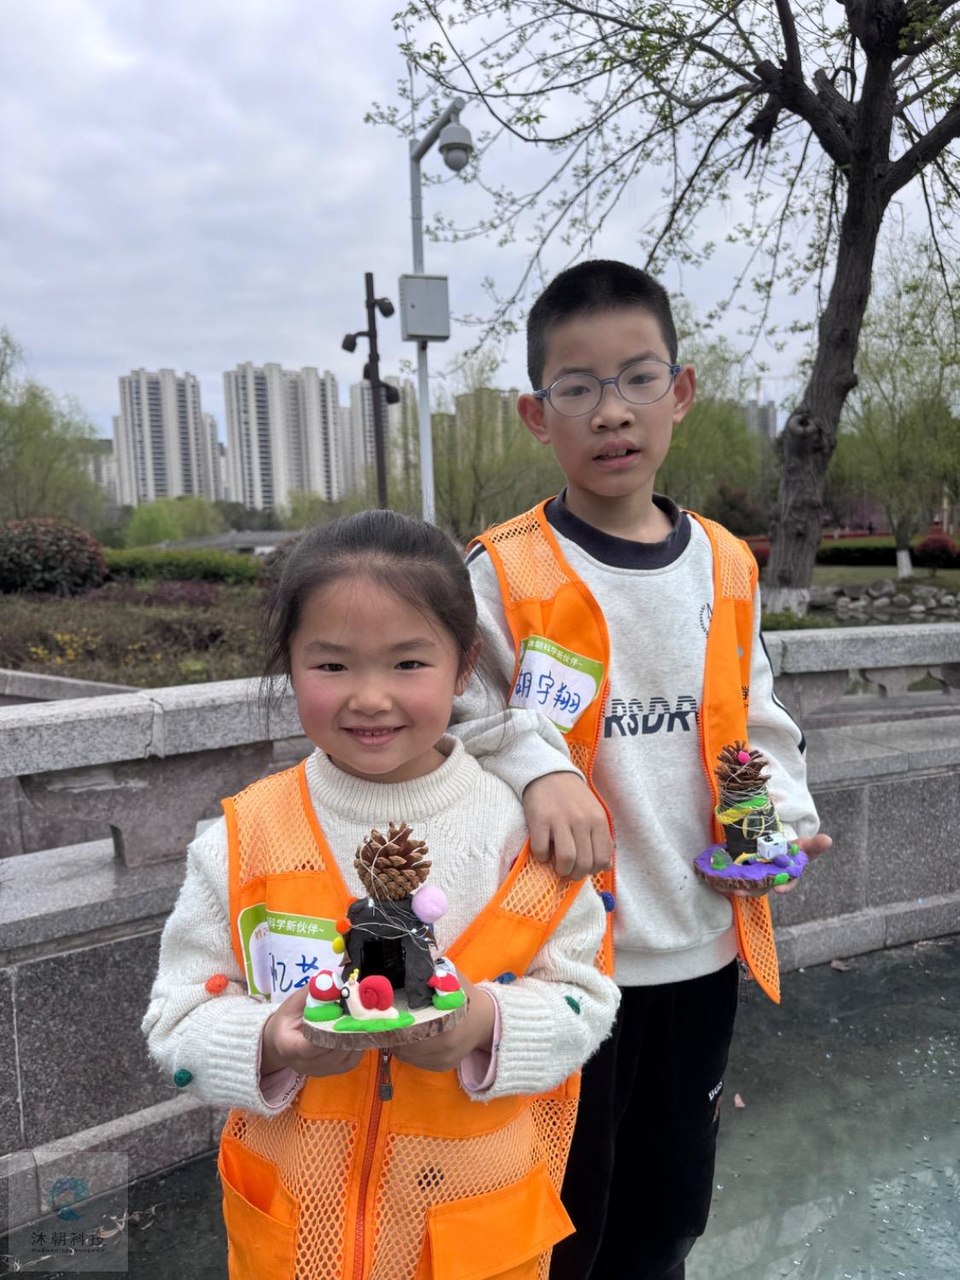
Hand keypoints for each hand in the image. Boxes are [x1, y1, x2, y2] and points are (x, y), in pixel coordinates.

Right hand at [260, 986, 364, 1077]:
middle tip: (360, 1009)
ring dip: (356, 1036)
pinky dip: (358, 1043)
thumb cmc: (287, 1020)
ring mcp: (321, 1071)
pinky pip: (352, 1059)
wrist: (280, 1043)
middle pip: (333, 1051)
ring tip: (362, 1016)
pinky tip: (359, 1028)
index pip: (310, 1046)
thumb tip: (334, 980)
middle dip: (348, 1030)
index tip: (343, 1012)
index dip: (329, 1030)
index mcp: (289, 1047)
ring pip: (346, 1056)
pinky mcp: (334, 1071)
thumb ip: (312, 992)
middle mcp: (305, 1064)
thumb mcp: (293, 1002)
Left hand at [391, 978, 495, 1073]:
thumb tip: (403, 967)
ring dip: (398, 1044)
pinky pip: (416, 1063)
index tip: (385, 1014)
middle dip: (392, 1034)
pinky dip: (409, 1052)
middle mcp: (446, 1048)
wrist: (486, 1019)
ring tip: (396, 1028)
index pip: (409, 1030)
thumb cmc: (465, 996)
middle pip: (405, 1046)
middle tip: (386, 1021)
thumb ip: (429, 975)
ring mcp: (444, 1060)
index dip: (394, 1023)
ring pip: (407, 1057)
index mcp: (447, 1025)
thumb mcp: (451, 978)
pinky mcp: (443, 1067)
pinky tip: (410, 1038)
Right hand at [523, 771, 612, 879]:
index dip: (592, 871)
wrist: (548, 773)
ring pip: (566, 859)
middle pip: (584, 863)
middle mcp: (582, 820)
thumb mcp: (594, 813)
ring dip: (561, 869)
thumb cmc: (573, 797)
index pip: (602, 859)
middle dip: (575, 874)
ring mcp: (560, 819)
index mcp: (598, 820)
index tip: (583, 868)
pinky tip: (543, 851)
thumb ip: (601, 838)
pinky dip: (541, 857)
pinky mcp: (540, 819)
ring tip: (556, 865)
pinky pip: (541, 850)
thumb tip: (606, 866)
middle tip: (568, 871)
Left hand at [710, 832, 833, 898]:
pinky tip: (713, 880)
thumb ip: (814, 845)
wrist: (776, 849)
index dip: (784, 887)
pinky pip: (732, 880)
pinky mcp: (742, 874)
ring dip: (734, 886)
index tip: (779, 890)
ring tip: (725, 886)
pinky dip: (723, 881)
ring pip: (744, 885)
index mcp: (788, 876)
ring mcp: (756, 878)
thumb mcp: (803, 846)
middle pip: (761, 887)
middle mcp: (771, 880)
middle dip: (750, 889)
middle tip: (740, 891)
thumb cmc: (792, 851)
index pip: (788, 883)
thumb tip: (828, 839)